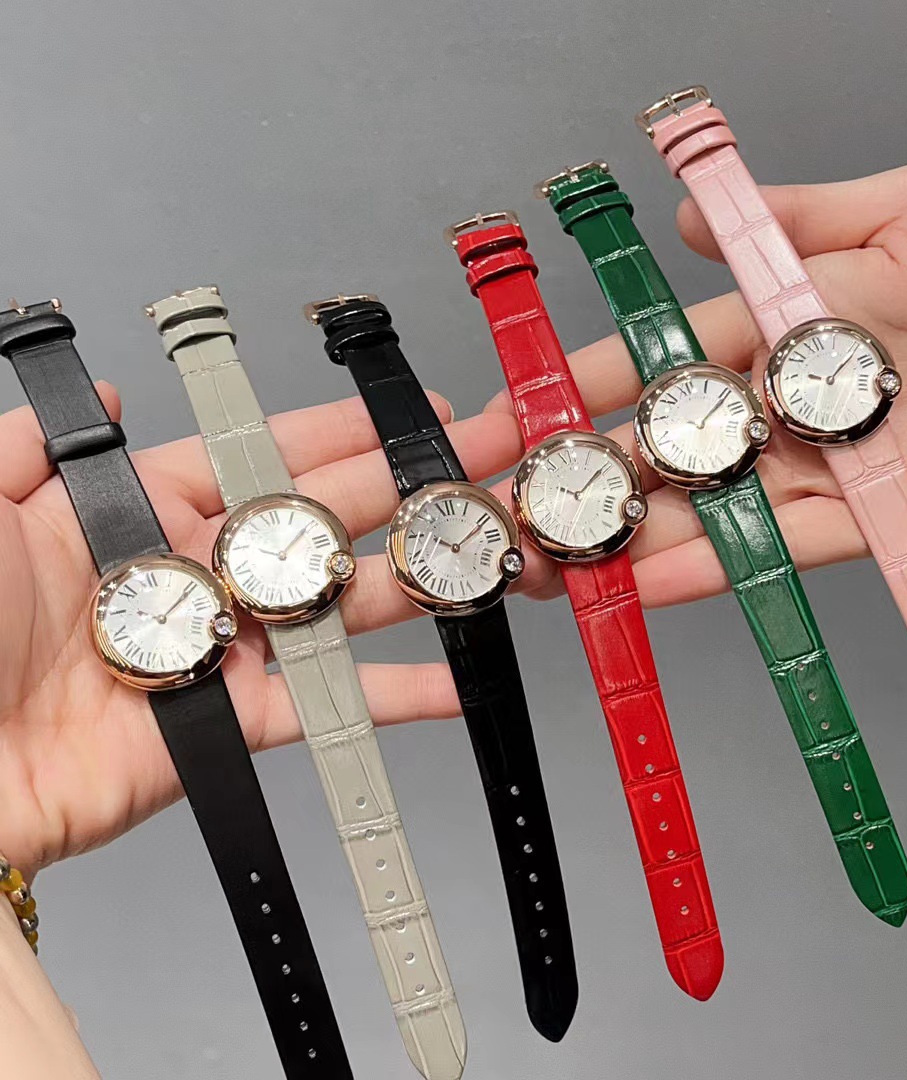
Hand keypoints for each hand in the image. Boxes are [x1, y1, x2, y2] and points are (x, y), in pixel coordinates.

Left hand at [0, 385, 525, 877]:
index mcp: (142, 513)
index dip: (341, 432)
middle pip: (327, 518)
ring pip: (342, 604)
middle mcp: (198, 573)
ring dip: (422, 577)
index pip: (263, 458)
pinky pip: (326, 709)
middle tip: (493, 455)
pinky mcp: (230, 722)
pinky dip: (395, 699)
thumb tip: (97, 391)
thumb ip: (29, 444)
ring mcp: (224, 647)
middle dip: (413, 482)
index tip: (407, 412)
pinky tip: (455, 680)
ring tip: (495, 548)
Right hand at [482, 164, 906, 607]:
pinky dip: (706, 572)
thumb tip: (682, 215)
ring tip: (547, 564)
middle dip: (578, 480)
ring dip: (623, 540)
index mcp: (781, 331)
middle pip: (663, 452)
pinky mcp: (871, 525)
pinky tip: (638, 587)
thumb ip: (788, 218)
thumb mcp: (899, 208)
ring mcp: (822, 472)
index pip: (656, 363)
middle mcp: (786, 409)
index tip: (509, 411)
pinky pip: (775, 554)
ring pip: (703, 513)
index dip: (578, 387)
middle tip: (502, 506)